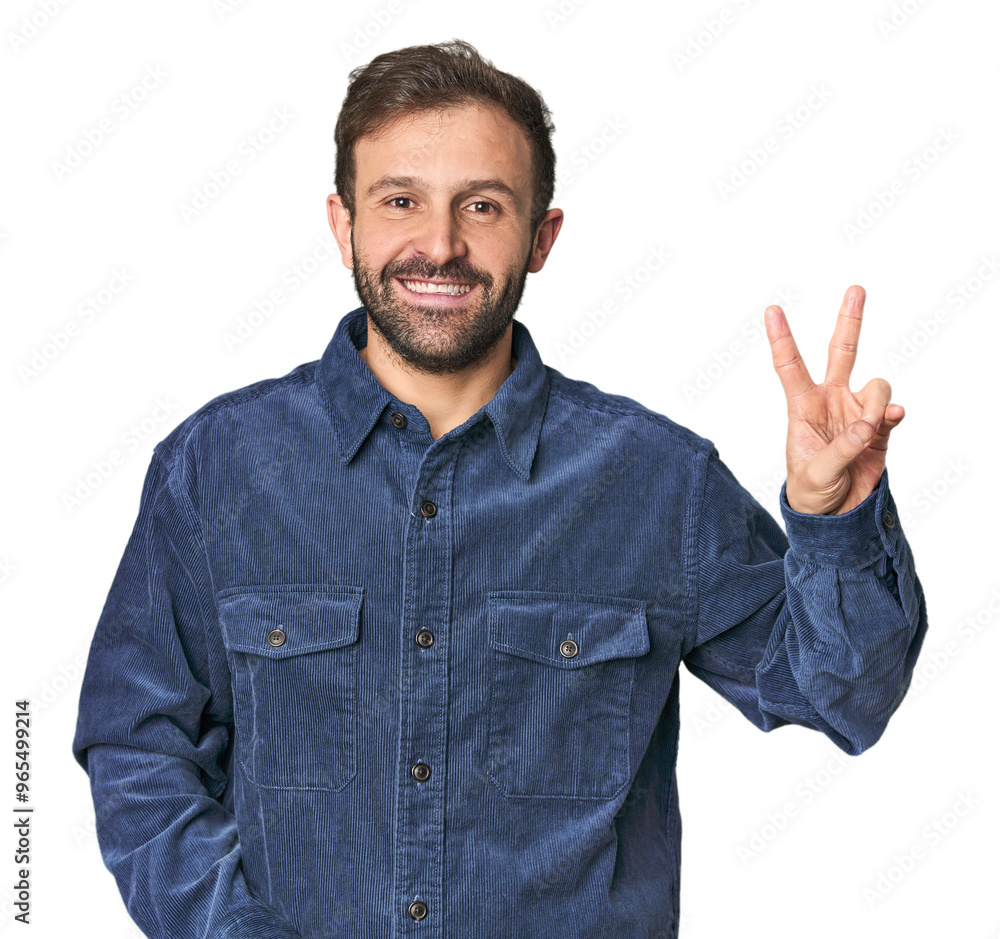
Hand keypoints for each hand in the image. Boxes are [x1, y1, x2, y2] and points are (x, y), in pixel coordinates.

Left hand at [764, 285, 904, 514]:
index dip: (781, 338)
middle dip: (849, 321)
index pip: (789, 366)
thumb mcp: (815, 473)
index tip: (772, 309)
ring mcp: (857, 411)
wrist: (834, 514)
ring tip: (868, 431)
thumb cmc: (810, 491)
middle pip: (841, 353)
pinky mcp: (880, 428)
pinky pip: (893, 410)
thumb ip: (841, 449)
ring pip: (877, 385)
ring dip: (876, 404)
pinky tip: (890, 421)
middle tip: (856, 289)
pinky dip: (893, 414)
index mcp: (802, 406)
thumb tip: (867, 424)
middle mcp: (831, 401)